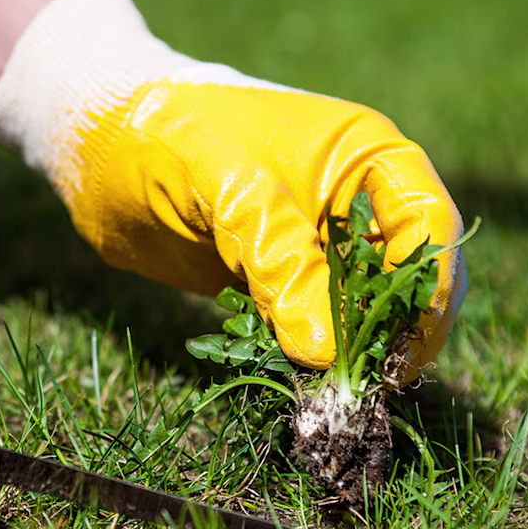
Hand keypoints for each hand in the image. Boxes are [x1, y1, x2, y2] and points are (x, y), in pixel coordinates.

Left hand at [0, 0, 465, 372]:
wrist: (101, 149)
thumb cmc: (166, 137)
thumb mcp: (230, 189)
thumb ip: (280, 261)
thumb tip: (324, 352)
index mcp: (363, 157)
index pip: (426, 228)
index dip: (424, 292)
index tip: (400, 351)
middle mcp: (351, 202)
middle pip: (401, 278)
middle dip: (388, 331)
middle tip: (360, 385)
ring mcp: (312, 243)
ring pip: (356, 309)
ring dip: (347, 351)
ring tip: (325, 391)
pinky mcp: (275, 277)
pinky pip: (308, 323)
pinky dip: (304, 352)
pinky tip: (293, 374)